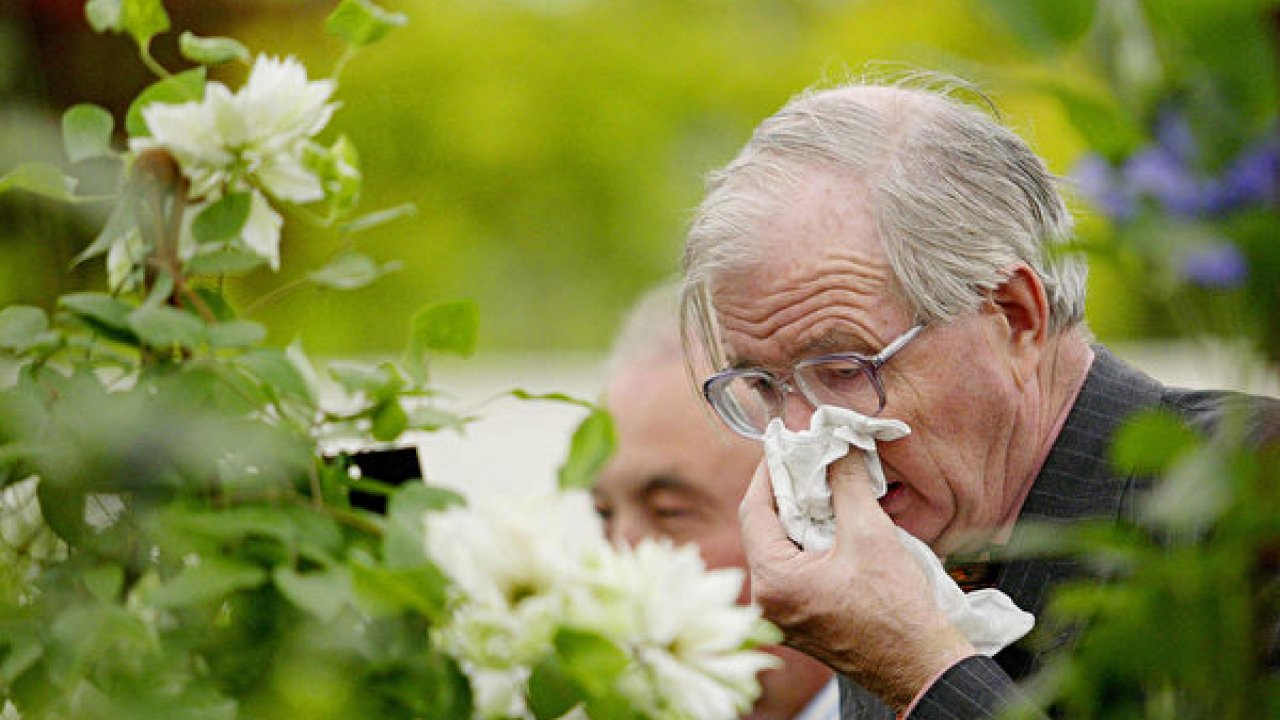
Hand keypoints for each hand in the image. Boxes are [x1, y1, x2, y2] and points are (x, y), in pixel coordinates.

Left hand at [739, 452, 975, 708]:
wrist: (920, 665)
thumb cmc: (897, 610)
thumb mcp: (870, 534)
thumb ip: (846, 483)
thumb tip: (836, 445)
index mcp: (773, 582)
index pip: (754, 510)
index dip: (769, 471)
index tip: (783, 443)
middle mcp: (767, 601)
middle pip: (765, 529)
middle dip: (788, 492)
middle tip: (807, 459)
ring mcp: (782, 613)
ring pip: (781, 548)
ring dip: (801, 516)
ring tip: (823, 486)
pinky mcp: (800, 618)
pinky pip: (794, 567)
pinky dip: (809, 541)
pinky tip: (831, 522)